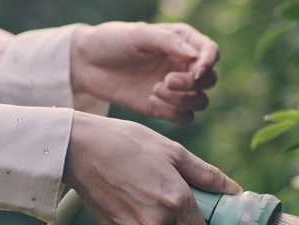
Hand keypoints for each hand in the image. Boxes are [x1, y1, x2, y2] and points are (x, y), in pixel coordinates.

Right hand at [62, 111, 241, 224]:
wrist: (78, 147)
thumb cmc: (128, 142)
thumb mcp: (174, 151)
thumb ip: (207, 175)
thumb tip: (235, 190)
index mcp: (176, 201)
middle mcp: (156, 221)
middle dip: (181, 223)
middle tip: (173, 194)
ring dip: (158, 219)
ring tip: (145, 186)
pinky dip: (137, 217)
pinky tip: (128, 192)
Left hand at [70, 22, 218, 122]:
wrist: (87, 64)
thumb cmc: (113, 41)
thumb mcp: (138, 34)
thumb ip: (168, 42)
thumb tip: (194, 56)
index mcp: (182, 42)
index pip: (211, 52)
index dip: (209, 62)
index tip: (195, 70)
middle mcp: (183, 65)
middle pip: (209, 80)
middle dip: (192, 83)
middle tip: (167, 80)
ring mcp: (176, 89)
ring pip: (200, 101)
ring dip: (184, 100)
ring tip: (155, 90)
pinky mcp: (165, 107)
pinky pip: (185, 117)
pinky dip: (173, 113)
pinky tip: (151, 102)